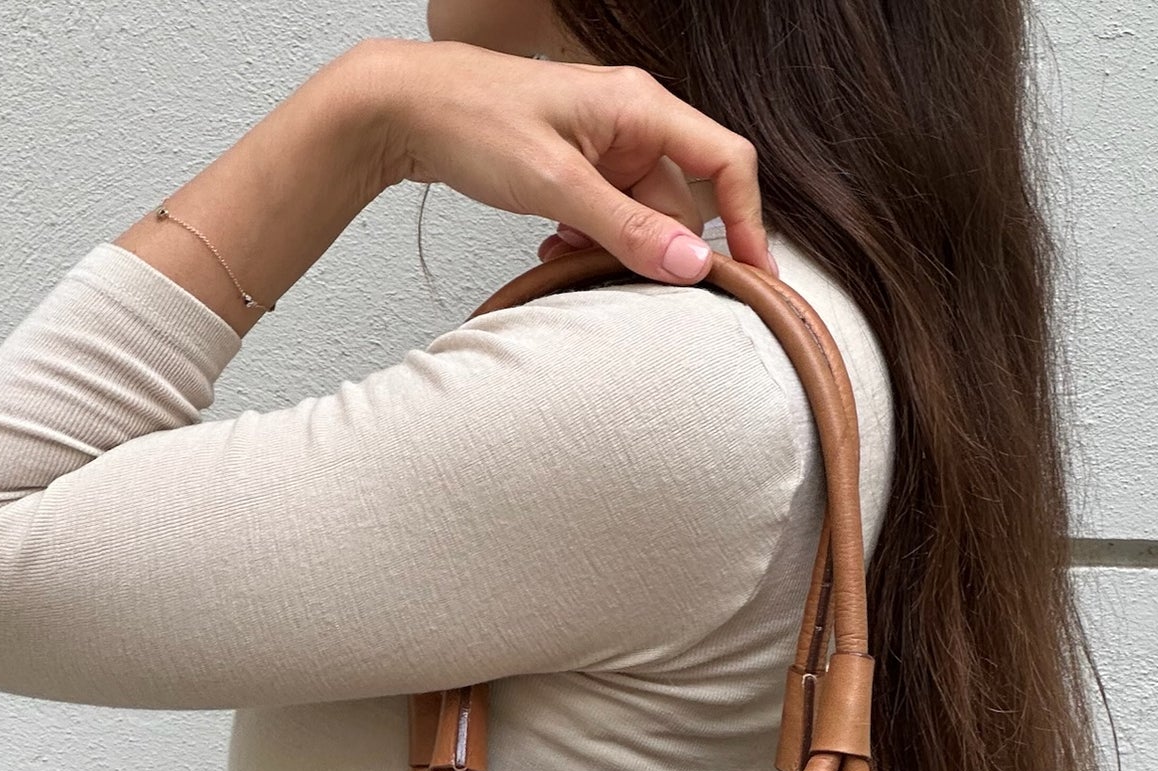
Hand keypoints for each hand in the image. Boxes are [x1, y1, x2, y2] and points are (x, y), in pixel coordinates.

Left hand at [371, 39, 771, 282]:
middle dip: (653, 247)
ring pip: (642, 217)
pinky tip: (552, 244)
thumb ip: (627, 228)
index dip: (747, 221)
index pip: (726, 162)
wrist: (405, 109)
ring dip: (613, 248)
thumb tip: (691, 265)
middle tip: (616, 276)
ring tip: (564, 250)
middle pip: (681, 202)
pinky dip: (589, 241)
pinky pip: (610, 216)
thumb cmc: (472, 120)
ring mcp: (606, 146)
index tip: (752, 276)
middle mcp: (632, 122)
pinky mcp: (581, 167)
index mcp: (641, 107)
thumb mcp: (556, 185)